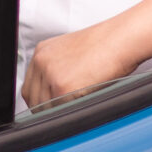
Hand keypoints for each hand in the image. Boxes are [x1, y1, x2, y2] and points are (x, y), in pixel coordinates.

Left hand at [26, 0, 151, 110]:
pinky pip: (60, 110)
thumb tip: (54, 94)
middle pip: (33, 99)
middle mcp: (41, 62)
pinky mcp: (62, 87)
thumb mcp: (73, 53)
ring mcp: (50, 74)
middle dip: (47, 108)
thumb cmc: (107, 45)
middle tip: (66, 109)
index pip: (29, 86)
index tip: (50, 106)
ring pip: (44, 108)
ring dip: (59, 111)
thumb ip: (58, 70)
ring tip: (78, 104)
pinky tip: (83, 102)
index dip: (40, 100)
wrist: (121, 39)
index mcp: (42, 52)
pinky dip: (70, 112)